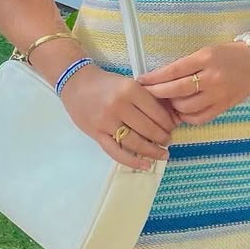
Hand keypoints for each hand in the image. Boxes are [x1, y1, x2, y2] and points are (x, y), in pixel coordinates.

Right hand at [59, 65, 178, 170]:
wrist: (76, 83)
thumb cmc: (107, 83)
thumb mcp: (130, 84)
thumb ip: (150, 99)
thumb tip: (173, 118)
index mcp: (130, 90)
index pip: (157, 112)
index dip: (168, 124)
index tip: (173, 128)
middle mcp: (119, 105)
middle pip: (148, 129)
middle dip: (163, 138)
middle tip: (168, 141)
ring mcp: (106, 121)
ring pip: (135, 142)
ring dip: (152, 151)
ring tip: (162, 154)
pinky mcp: (96, 134)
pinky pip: (116, 152)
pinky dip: (132, 161)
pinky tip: (145, 165)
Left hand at [137, 42, 249, 123]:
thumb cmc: (228, 54)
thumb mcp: (206, 51)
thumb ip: (185, 65)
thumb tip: (161, 79)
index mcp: (205, 59)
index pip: (173, 71)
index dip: (154, 78)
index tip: (141, 81)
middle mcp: (212, 78)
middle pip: (177, 91)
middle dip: (157, 93)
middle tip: (146, 94)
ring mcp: (218, 94)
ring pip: (186, 107)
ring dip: (172, 106)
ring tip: (167, 101)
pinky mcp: (224, 107)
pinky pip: (199, 118)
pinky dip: (186, 116)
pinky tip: (181, 111)